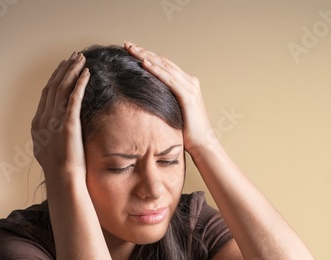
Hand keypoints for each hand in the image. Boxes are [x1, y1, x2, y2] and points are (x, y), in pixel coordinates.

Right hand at [31, 52, 89, 178]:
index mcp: (38, 125)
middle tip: (73, 57)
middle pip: (53, 86)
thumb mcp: (49, 151)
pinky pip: (74, 97)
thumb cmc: (60, 171)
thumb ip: (50, 138)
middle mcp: (44, 119)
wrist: (63, 179)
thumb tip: (54, 134)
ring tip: (81, 58)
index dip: (55, 78)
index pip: (47, 95)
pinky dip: (80, 82)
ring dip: (72, 70)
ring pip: (62, 87)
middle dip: (64, 69)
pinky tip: (87, 73)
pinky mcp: (68, 123)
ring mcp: (55, 120)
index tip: (64, 68)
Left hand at [124, 41, 218, 157]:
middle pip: (163, 62)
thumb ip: (164, 103)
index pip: (164, 66)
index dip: (148, 56)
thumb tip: (147, 102)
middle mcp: (189, 82)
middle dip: (144, 52)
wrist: (203, 144)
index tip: (132, 50)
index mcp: (186, 85)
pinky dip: (156, 70)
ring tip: (132, 49)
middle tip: (127, 44)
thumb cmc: (187, 133)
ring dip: (146, 56)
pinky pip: (168, 79)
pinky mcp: (188, 96)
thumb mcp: (173, 113)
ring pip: (164, 66)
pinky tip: (144, 63)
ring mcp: (190, 87)